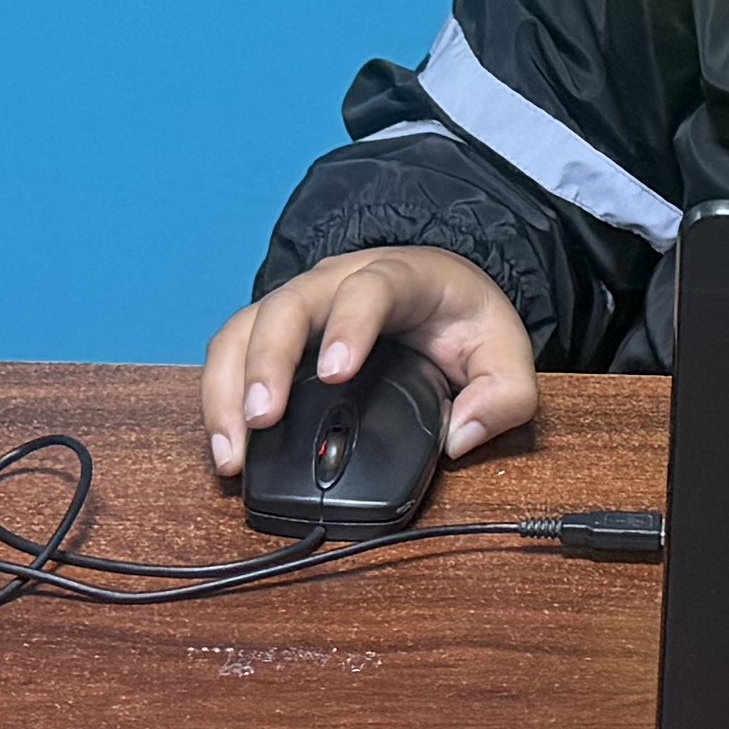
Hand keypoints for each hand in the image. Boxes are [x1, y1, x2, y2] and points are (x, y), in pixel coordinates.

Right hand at [197, 246, 540, 474]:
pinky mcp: (274, 333)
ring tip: (233, 451)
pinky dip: (221, 399)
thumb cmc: (464, 319)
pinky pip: (233, 354)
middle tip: (264, 420)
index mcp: (401, 277)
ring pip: (245, 329)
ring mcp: (300, 304)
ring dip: (229, 389)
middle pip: (287, 306)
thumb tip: (461, 438)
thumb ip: (504, 396)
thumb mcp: (507, 353)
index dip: (348, 327)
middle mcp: (337, 281)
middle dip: (268, 363)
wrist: (439, 292)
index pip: (369, 290)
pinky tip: (228, 447)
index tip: (336, 374)